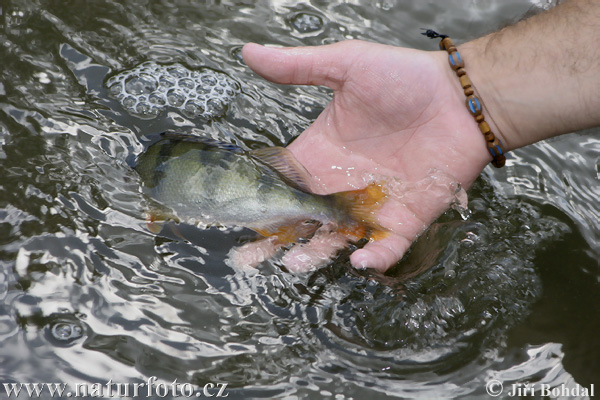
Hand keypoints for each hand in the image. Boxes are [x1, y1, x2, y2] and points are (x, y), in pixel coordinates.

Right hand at [238, 40, 490, 272]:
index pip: (284, 182)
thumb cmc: (406, 77)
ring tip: (295, 264)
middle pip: (302, 218)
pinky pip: (386, 245)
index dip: (261, 198)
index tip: (236, 214)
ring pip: (337, 238)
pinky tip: (357, 261)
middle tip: (250, 257)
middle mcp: (341, 183)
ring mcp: (372, 204)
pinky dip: (373, 257)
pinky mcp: (406, 218)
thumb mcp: (346, 64)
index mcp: (322, 152)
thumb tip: (248, 51)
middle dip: (276, 238)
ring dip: (316, 254)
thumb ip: (297, 67)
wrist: (462, 96)